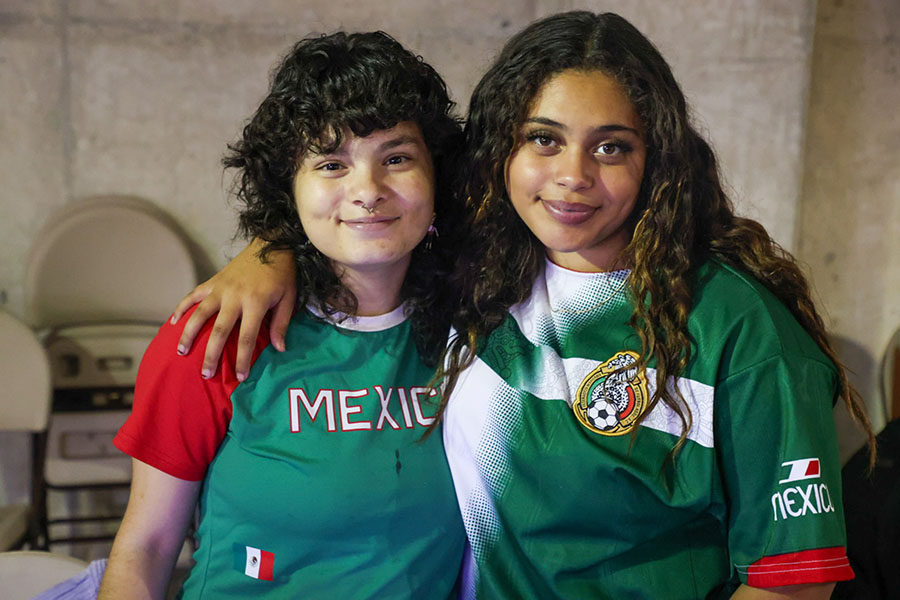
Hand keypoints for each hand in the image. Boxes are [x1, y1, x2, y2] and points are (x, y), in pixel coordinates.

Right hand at [171, 239, 296, 380]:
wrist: (272, 244)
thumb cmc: (283, 274)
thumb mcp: (289, 299)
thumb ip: (281, 324)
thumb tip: (279, 349)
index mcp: (256, 303)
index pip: (247, 337)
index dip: (243, 359)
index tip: (240, 377)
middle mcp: (235, 297)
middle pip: (219, 330)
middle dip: (211, 354)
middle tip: (205, 374)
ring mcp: (221, 288)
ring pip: (200, 313)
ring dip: (188, 333)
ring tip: (180, 352)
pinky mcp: (213, 281)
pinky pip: (193, 295)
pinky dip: (181, 307)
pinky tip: (172, 322)